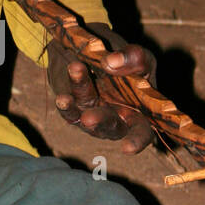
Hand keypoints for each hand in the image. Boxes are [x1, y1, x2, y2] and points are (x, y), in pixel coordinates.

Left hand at [47, 23, 156, 152]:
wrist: (98, 56)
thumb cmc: (130, 65)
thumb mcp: (139, 58)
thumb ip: (134, 58)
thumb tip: (112, 61)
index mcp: (140, 113)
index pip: (143, 131)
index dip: (137, 141)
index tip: (128, 149)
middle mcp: (118, 120)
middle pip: (111, 127)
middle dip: (100, 122)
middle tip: (89, 118)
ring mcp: (95, 117)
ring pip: (86, 116)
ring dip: (76, 107)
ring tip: (65, 99)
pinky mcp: (77, 110)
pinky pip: (70, 111)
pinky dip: (65, 105)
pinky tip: (61, 98)